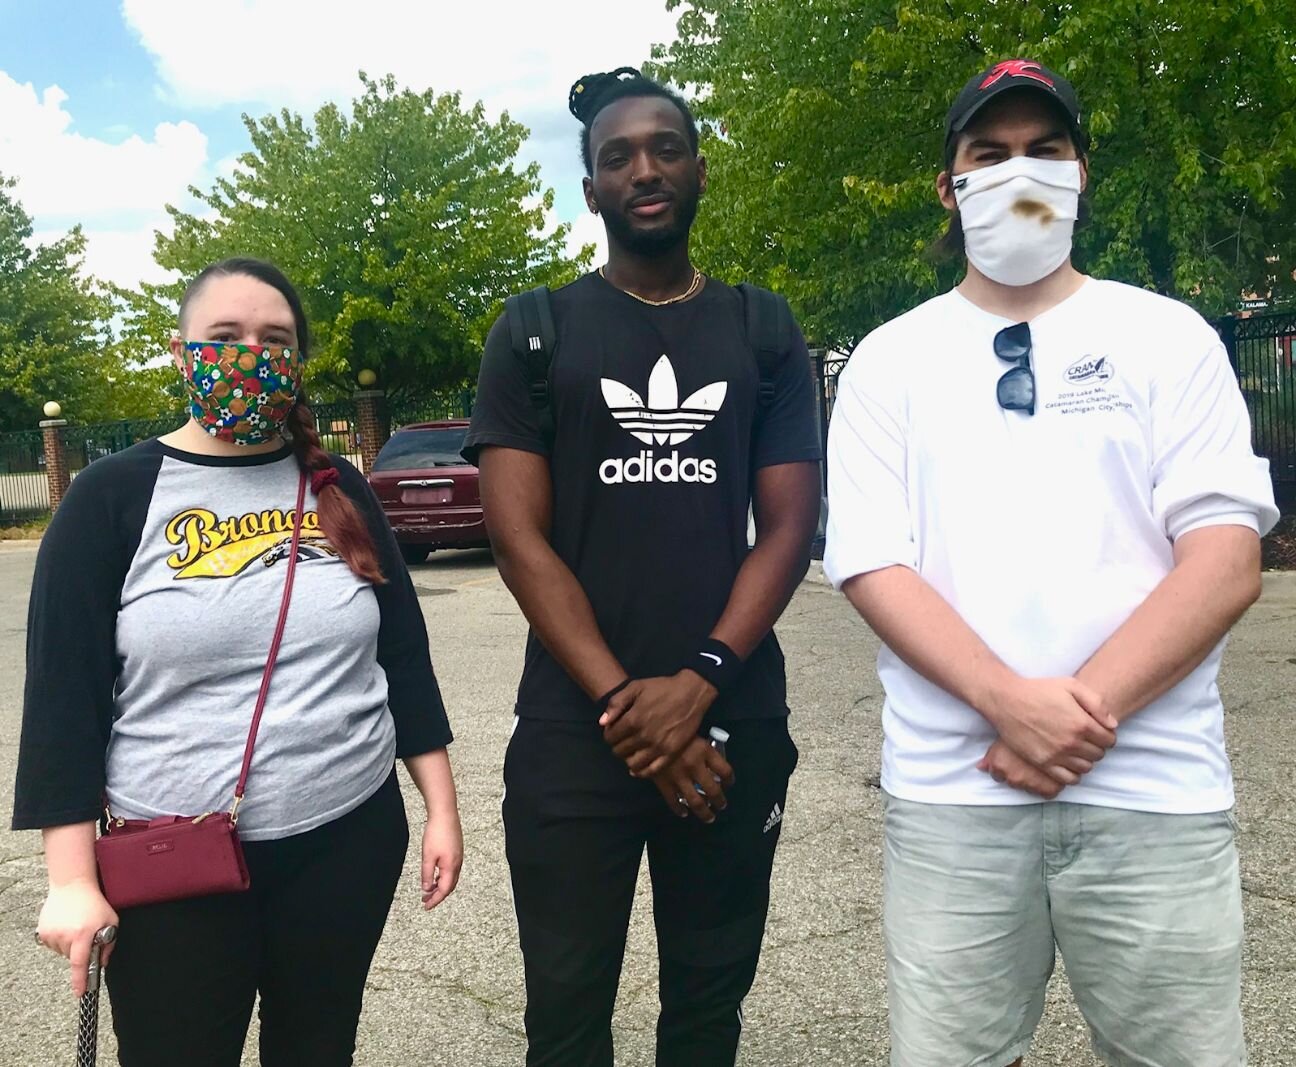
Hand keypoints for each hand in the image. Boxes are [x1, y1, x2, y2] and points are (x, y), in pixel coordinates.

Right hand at [37, 879, 118, 996]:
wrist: (72, 885)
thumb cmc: (94, 902)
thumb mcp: (111, 921)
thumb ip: (109, 944)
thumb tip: (103, 963)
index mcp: (82, 934)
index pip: (80, 964)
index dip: (80, 980)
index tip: (80, 993)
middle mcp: (65, 936)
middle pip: (72, 957)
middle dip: (81, 951)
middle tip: (86, 934)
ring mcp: (51, 934)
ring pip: (62, 952)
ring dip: (70, 945)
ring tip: (76, 926)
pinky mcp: (42, 931)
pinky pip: (53, 945)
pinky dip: (60, 939)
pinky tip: (66, 925)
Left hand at [419, 808, 462, 909]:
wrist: (445, 813)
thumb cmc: (436, 833)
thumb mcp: (428, 856)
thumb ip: (427, 874)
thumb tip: (426, 889)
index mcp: (451, 867)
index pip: (444, 890)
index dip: (435, 900)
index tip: (426, 906)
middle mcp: (458, 863)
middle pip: (450, 886)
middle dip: (438, 895)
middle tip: (426, 901)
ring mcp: (458, 856)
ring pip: (451, 878)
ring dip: (440, 886)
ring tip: (429, 889)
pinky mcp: (456, 850)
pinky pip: (451, 869)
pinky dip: (443, 877)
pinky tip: (435, 874)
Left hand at [601, 672, 717, 777]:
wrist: (691, 693)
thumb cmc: (662, 688)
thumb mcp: (635, 687)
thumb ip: (616, 703)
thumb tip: (602, 723)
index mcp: (633, 720)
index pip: (610, 737)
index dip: (609, 735)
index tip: (614, 731)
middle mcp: (644, 736)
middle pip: (620, 751)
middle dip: (618, 746)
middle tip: (623, 740)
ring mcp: (658, 747)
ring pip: (633, 764)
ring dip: (628, 759)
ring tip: (631, 751)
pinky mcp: (671, 753)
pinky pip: (652, 770)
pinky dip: (641, 771)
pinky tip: (638, 767)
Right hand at [650, 736, 734, 824]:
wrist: (644, 732)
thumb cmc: (670, 727)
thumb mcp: (691, 731)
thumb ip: (701, 747)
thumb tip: (710, 762)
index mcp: (704, 751)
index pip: (725, 770)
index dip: (729, 779)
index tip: (729, 783)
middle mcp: (695, 766)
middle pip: (713, 791)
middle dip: (719, 801)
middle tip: (722, 806)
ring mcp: (679, 777)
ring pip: (696, 801)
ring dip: (705, 812)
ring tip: (709, 817)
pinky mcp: (664, 783)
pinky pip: (674, 801)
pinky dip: (679, 810)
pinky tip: (684, 813)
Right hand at [982, 676, 1116, 774]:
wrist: (1007, 701)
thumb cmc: (1038, 690)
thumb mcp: (1071, 685)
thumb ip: (1097, 703)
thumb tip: (1112, 725)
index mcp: (1082, 724)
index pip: (1110, 740)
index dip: (1107, 735)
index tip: (1098, 730)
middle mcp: (1072, 743)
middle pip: (1099, 754)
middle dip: (1097, 746)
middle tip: (1085, 738)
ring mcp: (1057, 755)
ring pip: (1086, 768)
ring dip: (1085, 759)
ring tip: (1076, 749)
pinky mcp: (1043, 763)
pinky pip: (1068, 779)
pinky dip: (1073, 774)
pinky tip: (1067, 762)